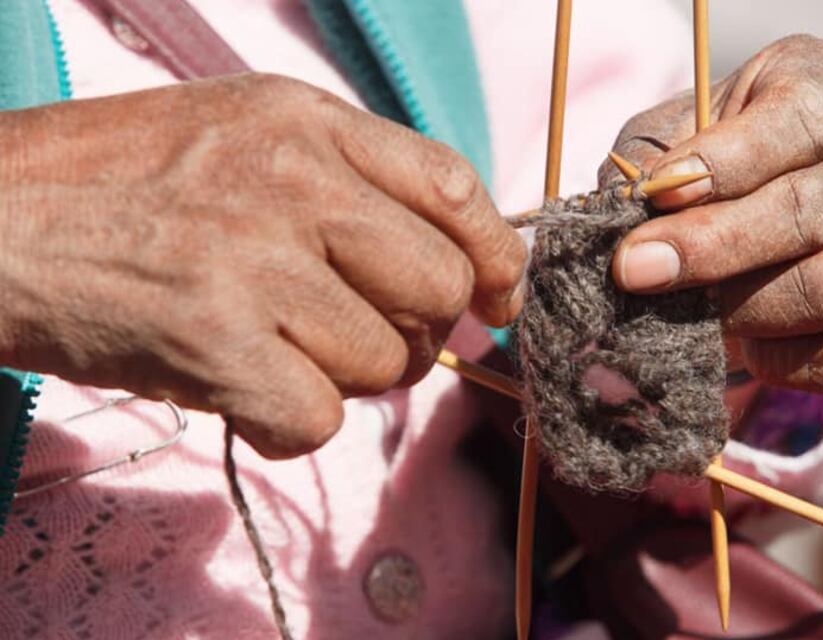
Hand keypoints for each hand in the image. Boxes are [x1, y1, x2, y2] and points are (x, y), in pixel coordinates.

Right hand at [0, 74, 524, 457]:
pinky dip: (290, 421)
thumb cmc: (123, 183)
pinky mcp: (215, 344)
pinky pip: (318, 419)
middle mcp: (292, 183)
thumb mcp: (244, 134)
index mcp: (306, 122)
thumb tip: (455, 265)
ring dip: (346, 377)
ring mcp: (255, 264)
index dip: (496, 256)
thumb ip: (352, 182)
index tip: (496, 299)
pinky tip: (242, 388)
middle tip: (362, 335)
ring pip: (385, 363)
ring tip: (276, 350)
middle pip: (438, 288)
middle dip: (417, 331)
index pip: (456, 189)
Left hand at [601, 35, 822, 392]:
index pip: (799, 120)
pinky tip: (742, 344)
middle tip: (635, 269)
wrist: (742, 205)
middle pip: (808, 213)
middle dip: (711, 248)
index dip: (727, 162)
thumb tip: (627, 213)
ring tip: (684, 309)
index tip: (662, 192)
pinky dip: (784, 361)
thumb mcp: (663, 136)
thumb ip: (645, 165)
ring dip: (740, 309)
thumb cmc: (697, 158)